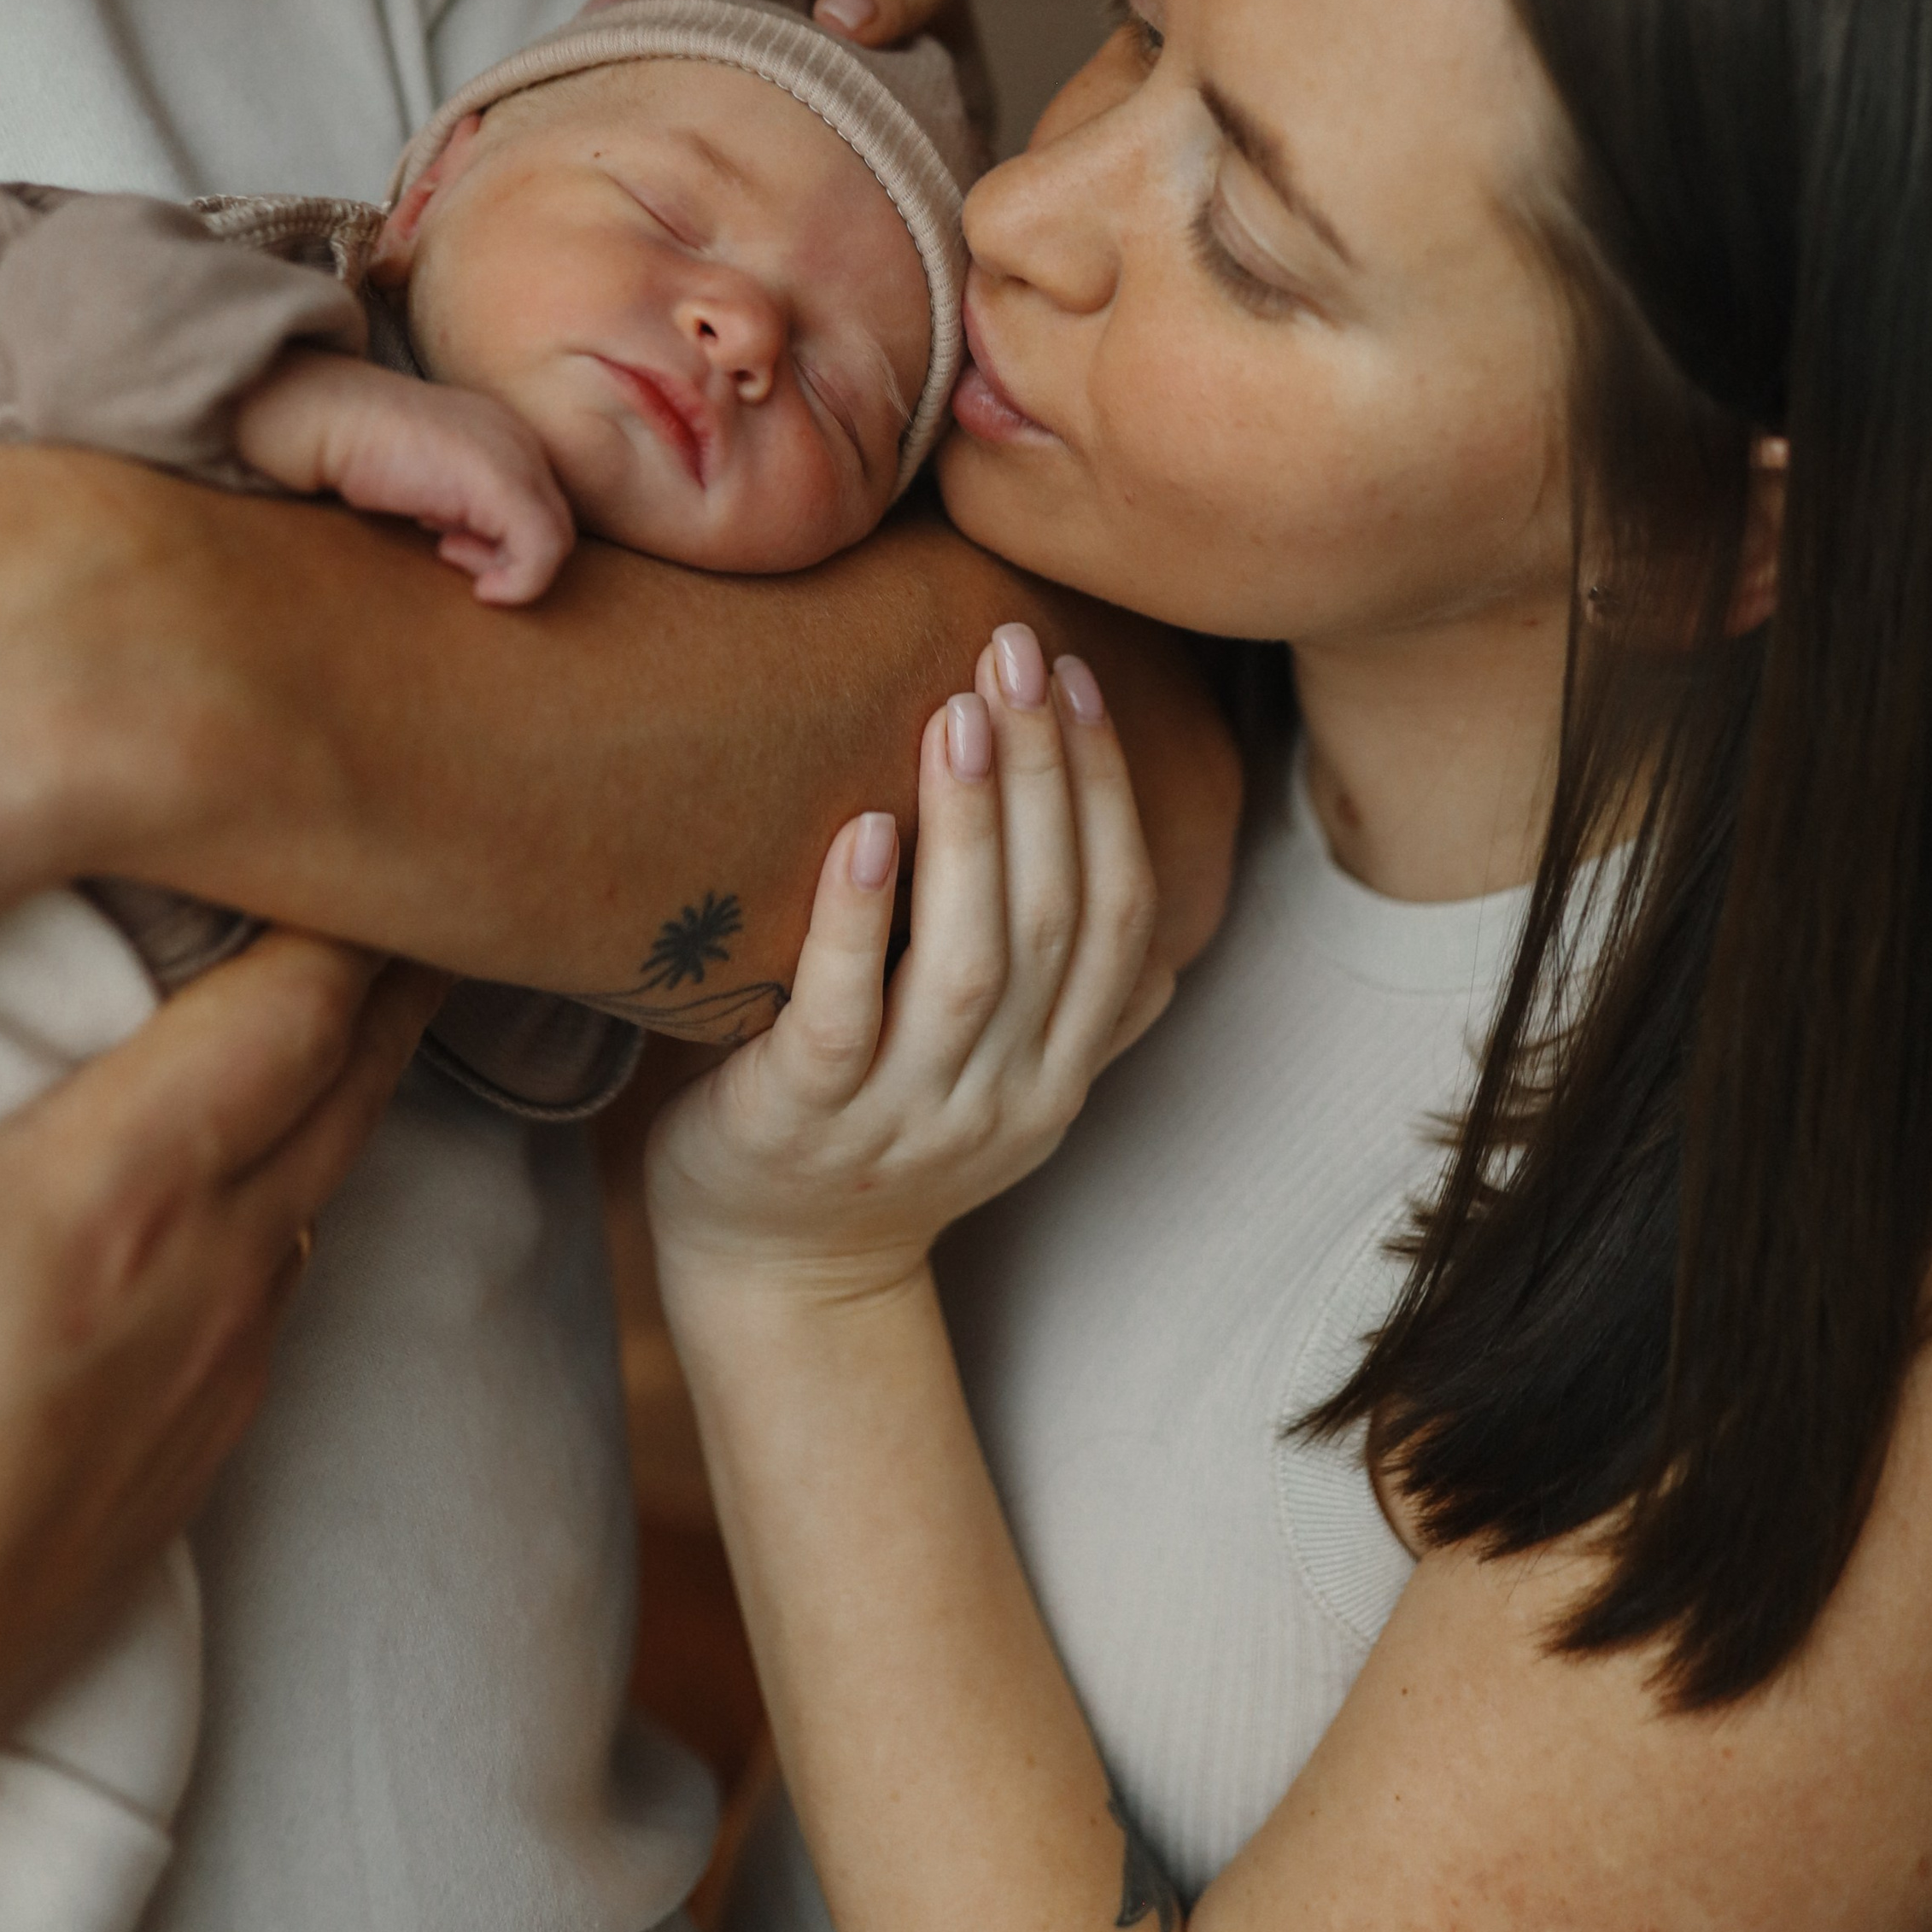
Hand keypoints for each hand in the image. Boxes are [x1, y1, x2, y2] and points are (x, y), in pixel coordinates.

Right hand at [0, 928, 439, 1855]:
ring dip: (346, 1089)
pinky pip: (277, 1300)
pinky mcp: (185, 1483)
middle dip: (389, 970)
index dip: (349, 906)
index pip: (300, 1005)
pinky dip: (296, 1202)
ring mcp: (210, 1393)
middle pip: (350, 1085)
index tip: (381, 816)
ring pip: (321, 1195)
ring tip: (356, 998)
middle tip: (427, 871)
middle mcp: (206, 1287)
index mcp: (115, 1198)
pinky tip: (261, 1184)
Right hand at [235, 352, 573, 604]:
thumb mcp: (421, 476)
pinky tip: (480, 589)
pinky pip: (541, 553)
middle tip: (449, 552)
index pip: (536, 503)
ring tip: (449, 554)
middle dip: (510, 555)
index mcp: (502, 434)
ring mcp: (517, 460)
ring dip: (511, 569)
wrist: (327, 418)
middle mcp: (520, 440)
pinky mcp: (504, 486)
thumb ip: (453, 501)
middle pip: (553, 522)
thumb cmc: (356, 449)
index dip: (503, 540)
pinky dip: (519, 583)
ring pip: (555, 540)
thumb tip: (462, 542)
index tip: (450, 542)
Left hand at [648, 622, 1167, 1313]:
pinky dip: (855, 922)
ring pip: (969, 964)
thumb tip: (1151, 895)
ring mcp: (901, 1114)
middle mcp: (999, 1094)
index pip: (1114, 912)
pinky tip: (861, 833)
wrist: (780, 1283)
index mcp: (1057, 1070)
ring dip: (972, 829)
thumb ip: (1067, 1001)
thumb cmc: (880, 1139)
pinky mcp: (800, 1125)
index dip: (1105, 790)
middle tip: (1015, 649)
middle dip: (1045, 773)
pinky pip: (838, 1018)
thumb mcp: (1002, 1082)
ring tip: (956, 714)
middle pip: (1052, 918)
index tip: (1076, 678)